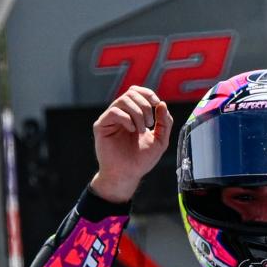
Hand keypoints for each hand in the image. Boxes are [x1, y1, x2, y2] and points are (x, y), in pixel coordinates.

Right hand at [89, 85, 171, 203]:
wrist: (127, 175)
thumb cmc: (141, 160)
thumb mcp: (160, 140)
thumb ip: (164, 122)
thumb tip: (162, 104)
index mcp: (133, 114)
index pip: (137, 92)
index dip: (148, 93)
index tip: (157, 104)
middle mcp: (121, 114)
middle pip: (131, 93)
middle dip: (145, 106)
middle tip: (150, 123)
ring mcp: (110, 119)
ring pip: (123, 100)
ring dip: (137, 113)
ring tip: (142, 130)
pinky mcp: (101, 126)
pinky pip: (114, 111)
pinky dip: (126, 118)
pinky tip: (131, 130)